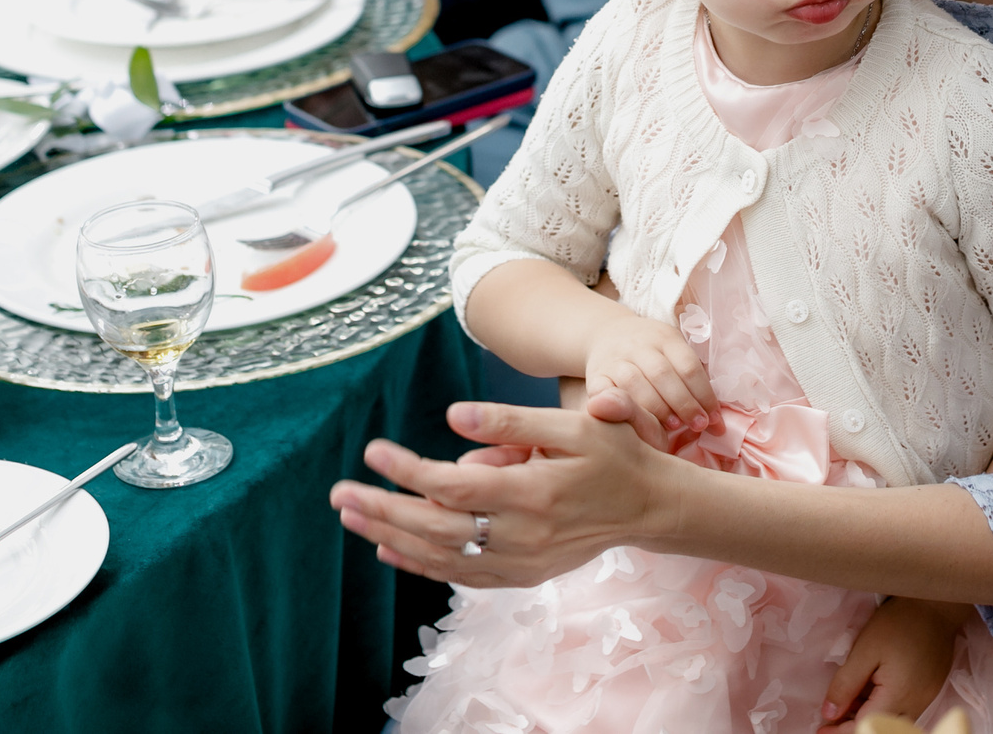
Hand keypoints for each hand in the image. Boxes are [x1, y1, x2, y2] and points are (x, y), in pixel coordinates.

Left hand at [331, 393, 677, 586]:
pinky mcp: (524, 575)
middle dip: (382, 511)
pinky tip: (392, 550)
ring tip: (352, 519)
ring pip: (443, 557)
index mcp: (532, 493)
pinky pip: (463, 575)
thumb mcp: (573, 425)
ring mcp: (522, 562)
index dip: (407, 471)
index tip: (373, 451)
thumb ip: (511, 422)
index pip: (452, 486)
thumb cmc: (615, 454)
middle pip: (436, 528)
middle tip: (339, 495)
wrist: (653, 507)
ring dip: (392, 538)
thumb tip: (453, 417)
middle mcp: (522, 536)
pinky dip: (423, 564)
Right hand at [582, 311, 716, 433]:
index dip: (704, 394)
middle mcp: (638, 345)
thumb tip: (716, 416)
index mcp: (664, 337)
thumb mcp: (672, 349)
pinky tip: (636, 424)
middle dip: (684, 403)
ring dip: (656, 409)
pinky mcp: (595, 375)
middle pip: (663, 374)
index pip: (688, 365)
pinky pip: (606, 393)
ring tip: (673, 428)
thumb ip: (690, 375)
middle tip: (699, 426)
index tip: (715, 418)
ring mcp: (615, 360)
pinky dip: (622, 409)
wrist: (606, 334)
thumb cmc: (650, 351)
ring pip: (634, 383)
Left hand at [820, 597, 967, 729]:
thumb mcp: (865, 650)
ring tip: (847, 705)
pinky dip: (884, 707)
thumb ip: (846, 684)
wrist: (937, 603)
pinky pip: (904, 708)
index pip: (865, 725)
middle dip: (853, 726)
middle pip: (881, 726)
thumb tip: (829, 714)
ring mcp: (926, 697)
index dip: (840, 731)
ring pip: (892, 719)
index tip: (821, 729)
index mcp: (899, 696)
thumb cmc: (899, 622)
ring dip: (869, 716)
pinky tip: (870, 694)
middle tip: (830, 720)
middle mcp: (916, 704)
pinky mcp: (930, 689)